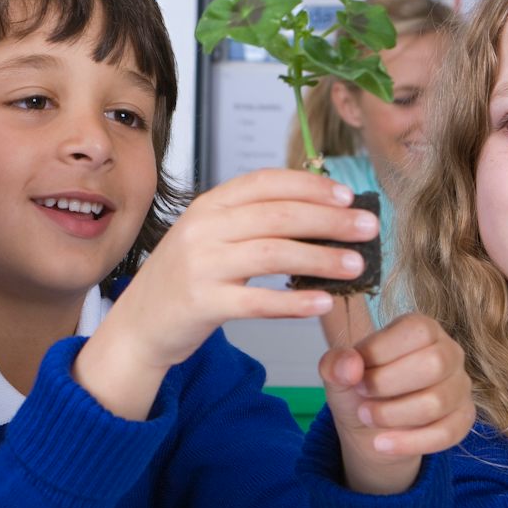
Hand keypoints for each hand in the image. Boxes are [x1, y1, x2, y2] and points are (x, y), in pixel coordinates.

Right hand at [74, 169, 375, 419]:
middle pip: (278, 216)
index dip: (311, 187)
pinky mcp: (202, 303)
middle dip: (330, 221)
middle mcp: (203, 229)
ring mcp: (201, 265)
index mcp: (209, 205)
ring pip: (274, 254)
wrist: (138, 324)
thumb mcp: (210, 237)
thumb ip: (252, 222)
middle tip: (369, 228)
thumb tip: (319, 213)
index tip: (348, 197)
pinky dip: (295, 302)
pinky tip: (324, 302)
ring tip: (357, 265)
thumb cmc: (185, 280)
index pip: (267, 183)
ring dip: (322, 259)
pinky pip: (258, 301)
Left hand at [320, 313, 473, 495]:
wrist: (370, 428)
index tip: (356, 371)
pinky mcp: (463, 418)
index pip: (416, 331)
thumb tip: (350, 365)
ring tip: (367, 416)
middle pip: (434, 364)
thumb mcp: (338, 374)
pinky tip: (382, 444)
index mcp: (422, 329)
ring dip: (393, 415)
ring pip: (437, 402)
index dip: (379, 353)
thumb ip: (335, 363)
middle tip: (362, 393)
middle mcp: (449, 352)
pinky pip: (447, 433)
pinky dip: (409, 443)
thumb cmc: (359, 389)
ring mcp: (460, 385)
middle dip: (387, 384)